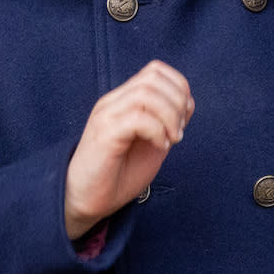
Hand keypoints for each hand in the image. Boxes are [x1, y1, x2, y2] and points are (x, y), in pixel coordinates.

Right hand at [65, 60, 194, 240]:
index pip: (155, 70)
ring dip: (169, 116)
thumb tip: (187, 104)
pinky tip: (159, 146)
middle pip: (153, 76)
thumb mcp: (151, 143)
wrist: (86, 202)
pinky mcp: (104, 134)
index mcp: (124, 101)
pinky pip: (137, 117)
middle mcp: (113, 102)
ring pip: (146, 92)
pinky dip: (157, 130)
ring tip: (171, 139)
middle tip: (178, 132)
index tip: (183, 119)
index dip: (178, 88)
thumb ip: (166, 122)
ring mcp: (107, 115)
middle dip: (177, 101)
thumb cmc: (118, 175)